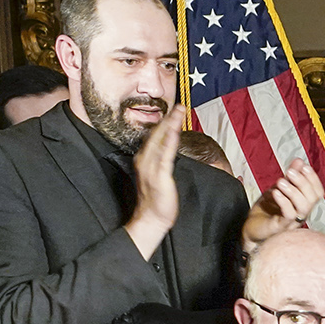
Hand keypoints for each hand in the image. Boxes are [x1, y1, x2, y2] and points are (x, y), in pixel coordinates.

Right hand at [126, 105, 183, 258]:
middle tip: (180, 105)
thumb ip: (162, 163)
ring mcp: (151, 167)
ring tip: (180, 111)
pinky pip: (165, 155)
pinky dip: (170, 141)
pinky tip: (175, 130)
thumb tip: (170, 154)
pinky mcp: (159, 175)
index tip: (174, 112)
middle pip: (157, 133)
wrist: (151, 219)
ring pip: (161, 140)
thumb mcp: (159, 177)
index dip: (165, 123)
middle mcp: (145, 160)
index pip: (155, 136)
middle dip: (169, 118)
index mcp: (144, 159)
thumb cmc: (157, 200)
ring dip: (171, 124)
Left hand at [244, 156, 323, 248]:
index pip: (317, 192)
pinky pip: (289, 215)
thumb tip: (300, 160)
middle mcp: (301, 214)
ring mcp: (292, 222)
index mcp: (302, 204)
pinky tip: (275, 193)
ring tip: (280, 182)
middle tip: (290, 172)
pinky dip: (284, 202)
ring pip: (303, 207)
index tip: (304, 166)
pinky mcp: (280, 227)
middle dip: (303, 182)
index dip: (313, 179)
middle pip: (313, 199)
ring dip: (293, 191)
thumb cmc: (266, 211)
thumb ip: (290, 177)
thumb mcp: (278, 188)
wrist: (251, 229)